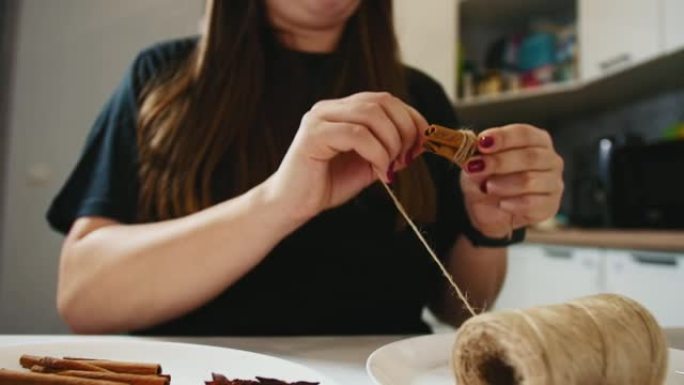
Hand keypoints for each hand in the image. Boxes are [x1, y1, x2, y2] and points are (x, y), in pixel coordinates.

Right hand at [265, 92, 427, 221]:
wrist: (292, 205)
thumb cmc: (327, 185)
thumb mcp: (369, 164)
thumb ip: (390, 150)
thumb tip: (421, 140)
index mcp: (342, 110)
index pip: (384, 99)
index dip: (411, 117)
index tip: (423, 142)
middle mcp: (330, 108)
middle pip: (381, 102)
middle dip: (404, 129)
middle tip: (407, 157)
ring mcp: (319, 118)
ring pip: (371, 115)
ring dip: (391, 142)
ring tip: (390, 167)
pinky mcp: (313, 135)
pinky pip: (357, 134)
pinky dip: (377, 153)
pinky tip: (379, 172)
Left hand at [460, 124, 563, 237]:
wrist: (490, 210)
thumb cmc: (486, 180)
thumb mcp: (477, 167)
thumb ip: (477, 161)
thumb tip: (474, 161)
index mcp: (536, 140)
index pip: (524, 134)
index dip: (503, 138)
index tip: (481, 143)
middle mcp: (550, 159)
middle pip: (530, 156)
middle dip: (500, 161)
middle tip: (476, 166)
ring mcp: (553, 183)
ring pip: (530, 180)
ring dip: (505, 183)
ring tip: (487, 187)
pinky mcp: (550, 205)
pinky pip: (533, 203)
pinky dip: (515, 204)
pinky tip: (501, 204)